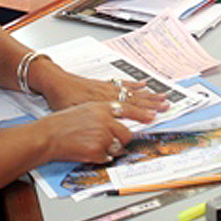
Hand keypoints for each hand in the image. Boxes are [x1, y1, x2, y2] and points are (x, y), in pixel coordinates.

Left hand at [36, 61, 166, 118]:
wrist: (54, 82)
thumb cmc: (62, 99)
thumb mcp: (76, 114)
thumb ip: (91, 124)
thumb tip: (104, 137)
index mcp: (103, 103)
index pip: (127, 109)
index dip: (141, 113)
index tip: (154, 117)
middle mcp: (109, 94)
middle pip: (134, 99)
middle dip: (152, 103)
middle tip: (166, 105)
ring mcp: (107, 88)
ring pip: (132, 92)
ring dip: (148, 95)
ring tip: (162, 96)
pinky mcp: (104, 84)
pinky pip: (122, 84)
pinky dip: (134, 84)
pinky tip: (143, 84)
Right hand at [38, 102, 133, 163]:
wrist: (48, 135)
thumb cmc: (61, 123)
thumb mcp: (84, 108)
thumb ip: (102, 111)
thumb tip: (116, 117)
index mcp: (101, 107)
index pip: (128, 109)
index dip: (142, 114)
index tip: (152, 116)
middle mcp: (105, 120)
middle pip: (127, 133)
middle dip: (123, 139)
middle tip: (112, 141)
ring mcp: (103, 136)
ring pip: (118, 146)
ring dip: (110, 148)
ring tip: (91, 144)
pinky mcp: (98, 150)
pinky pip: (108, 157)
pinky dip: (100, 157)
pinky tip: (87, 150)